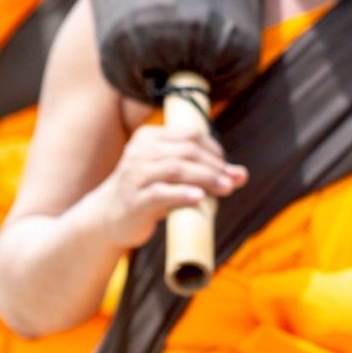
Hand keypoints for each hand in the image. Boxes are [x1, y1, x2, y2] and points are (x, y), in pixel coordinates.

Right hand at [95, 124, 247, 250]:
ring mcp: (135, 175)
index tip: (226, 167)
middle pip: (186, 152)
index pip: (190, 135)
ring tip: (225, 189)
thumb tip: (242, 175)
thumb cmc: (148, 193)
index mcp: (149, 138)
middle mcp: (140, 152)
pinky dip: (182, 194)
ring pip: (176, 169)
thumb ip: (205, 172)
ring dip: (206, 178)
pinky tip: (199, 198)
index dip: (214, 149)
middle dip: (214, 166)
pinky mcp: (135, 200)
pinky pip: (160, 193)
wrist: (109, 217)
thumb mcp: (173, 178)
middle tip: (231, 181)